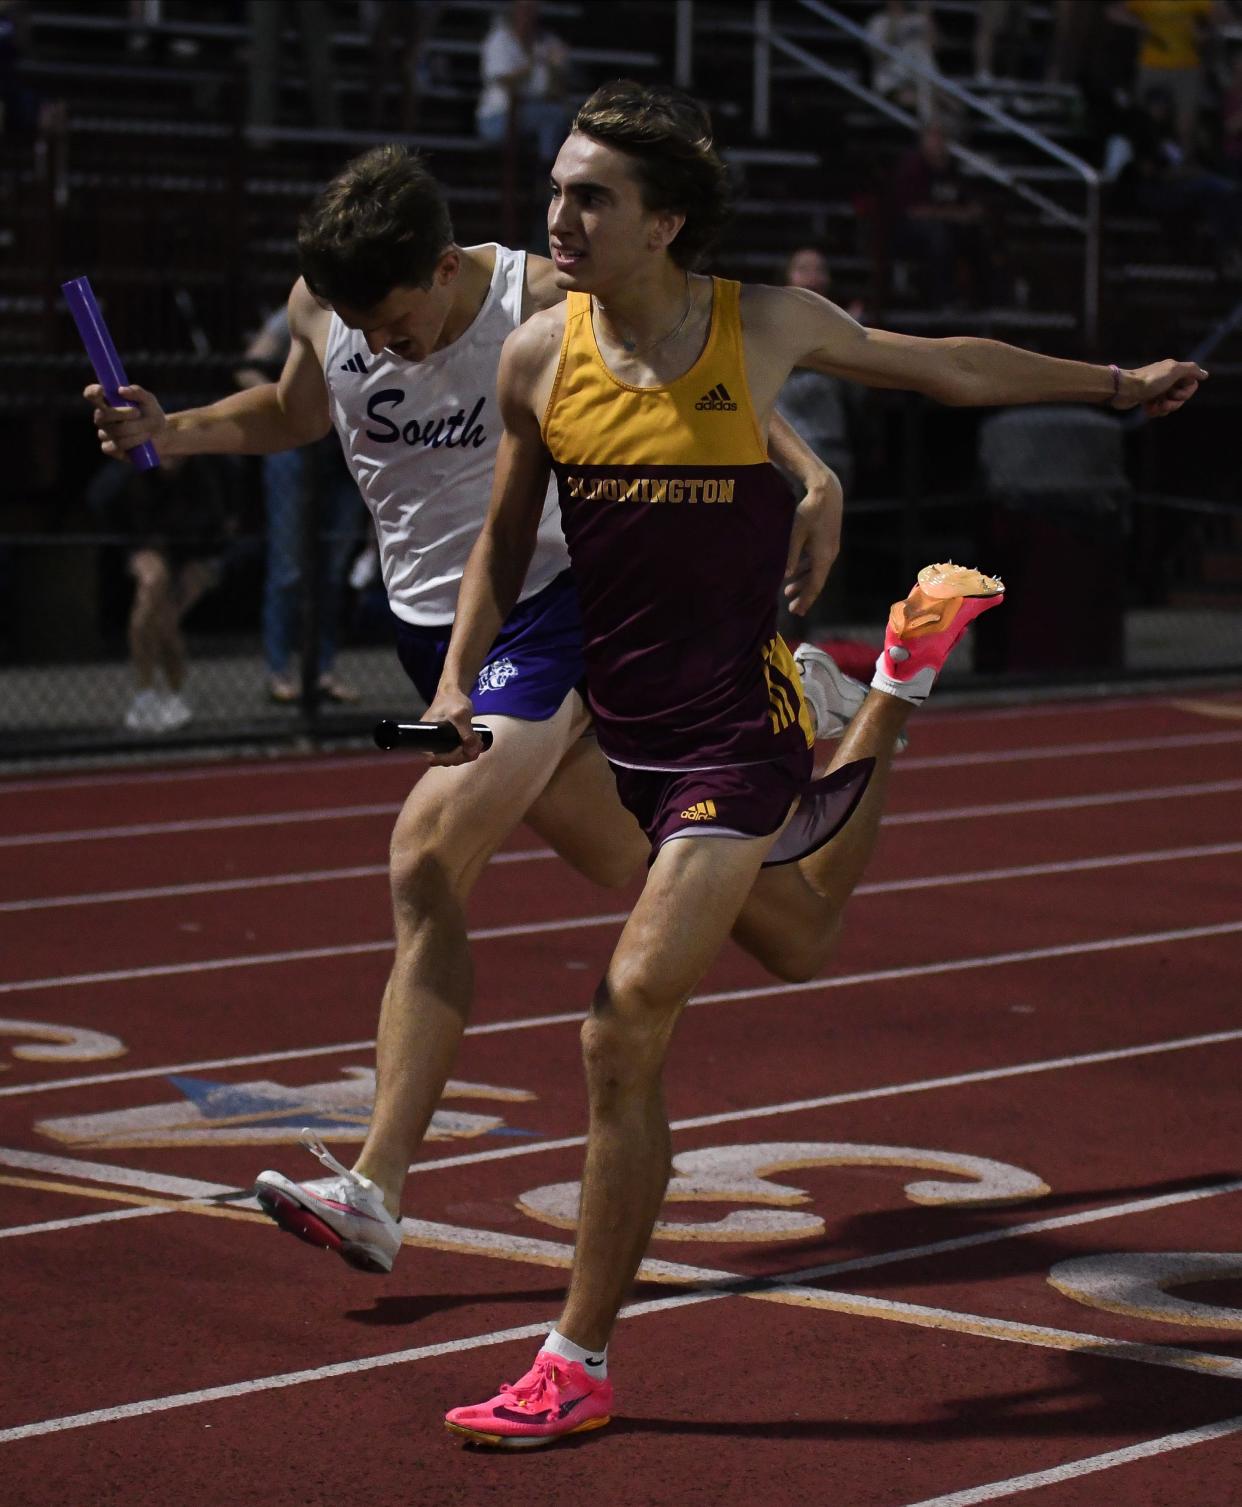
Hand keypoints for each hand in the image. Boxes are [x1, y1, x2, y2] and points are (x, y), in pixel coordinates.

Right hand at [84, 382, 166, 459]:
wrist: (161, 436)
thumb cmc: (151, 414)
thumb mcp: (149, 400)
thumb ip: (137, 392)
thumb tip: (121, 390)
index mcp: (107, 402)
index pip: (92, 394)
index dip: (93, 392)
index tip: (101, 390)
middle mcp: (102, 417)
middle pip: (103, 416)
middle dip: (122, 414)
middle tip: (137, 412)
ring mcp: (104, 433)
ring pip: (115, 433)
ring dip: (135, 431)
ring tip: (147, 431)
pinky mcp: (109, 448)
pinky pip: (116, 446)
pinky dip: (133, 444)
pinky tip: (141, 443)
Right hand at [420, 684, 484, 764]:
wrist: (452, 692)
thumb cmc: (453, 701)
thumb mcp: (461, 715)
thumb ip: (467, 734)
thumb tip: (472, 753)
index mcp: (426, 737)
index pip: (436, 759)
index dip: (453, 758)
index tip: (467, 749)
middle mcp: (429, 743)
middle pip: (445, 761)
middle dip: (463, 755)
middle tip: (477, 743)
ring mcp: (437, 743)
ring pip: (451, 758)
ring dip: (466, 753)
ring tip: (477, 741)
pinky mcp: (444, 742)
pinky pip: (454, 752)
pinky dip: (465, 750)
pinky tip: (474, 744)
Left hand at [783, 466, 843, 617]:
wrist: (827, 492)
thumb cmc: (809, 511)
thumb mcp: (796, 533)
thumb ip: (791, 555)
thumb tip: (786, 575)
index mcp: (823, 556)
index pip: (814, 585)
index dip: (806, 599)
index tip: (797, 612)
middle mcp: (829, 555)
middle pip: (816, 581)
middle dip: (804, 595)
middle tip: (793, 609)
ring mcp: (829, 549)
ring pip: (816, 572)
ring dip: (803, 582)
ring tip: (789, 591)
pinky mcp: (827, 542)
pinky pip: (817, 562)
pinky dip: (806, 570)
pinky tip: (795, 573)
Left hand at [1112, 360, 1207, 417]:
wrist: (1124, 390)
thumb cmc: (1150, 380)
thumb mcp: (1174, 370)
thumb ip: (1191, 370)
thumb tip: (1205, 374)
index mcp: (1175, 371)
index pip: (1192, 385)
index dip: (1187, 392)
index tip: (1176, 391)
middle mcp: (1167, 380)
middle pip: (1182, 397)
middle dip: (1175, 402)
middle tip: (1165, 400)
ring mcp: (1158, 391)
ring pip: (1170, 405)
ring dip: (1164, 408)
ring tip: (1155, 405)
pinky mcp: (1147, 400)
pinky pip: (1158, 410)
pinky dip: (1154, 411)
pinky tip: (1147, 408)